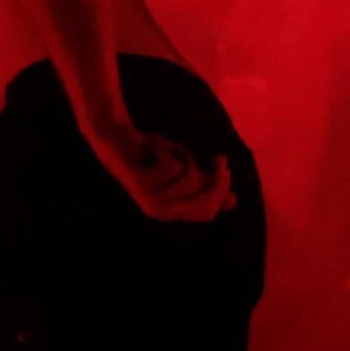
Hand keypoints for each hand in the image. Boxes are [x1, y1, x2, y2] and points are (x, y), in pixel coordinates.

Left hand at [92, 123, 235, 222]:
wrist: (116, 138)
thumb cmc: (151, 156)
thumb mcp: (184, 171)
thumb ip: (206, 186)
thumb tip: (233, 203)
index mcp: (170, 212)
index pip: (208, 212)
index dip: (222, 191)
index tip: (225, 168)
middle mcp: (159, 211)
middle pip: (204, 201)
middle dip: (218, 178)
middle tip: (220, 158)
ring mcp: (148, 198)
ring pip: (190, 180)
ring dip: (189, 158)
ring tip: (176, 149)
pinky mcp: (140, 182)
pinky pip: (172, 166)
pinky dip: (169, 149)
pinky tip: (158, 145)